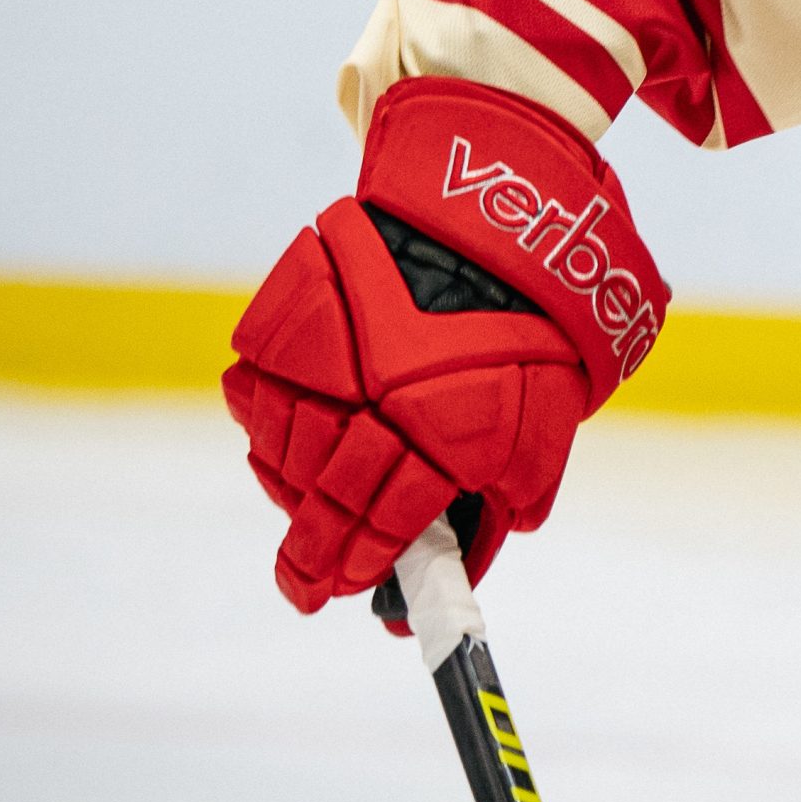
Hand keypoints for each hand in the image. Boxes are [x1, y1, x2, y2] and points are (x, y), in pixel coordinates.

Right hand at [224, 78, 667, 612]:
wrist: (484, 208)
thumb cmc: (525, 322)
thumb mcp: (544, 414)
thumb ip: (511, 492)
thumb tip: (472, 555)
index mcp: (448, 423)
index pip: (394, 519)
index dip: (370, 564)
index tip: (352, 593)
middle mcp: (378, 395)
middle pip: (328, 498)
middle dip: (314, 556)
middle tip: (305, 588)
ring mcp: (325, 356)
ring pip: (284, 452)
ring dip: (293, 491)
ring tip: (306, 509)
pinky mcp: (286, 319)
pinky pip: (255, 395)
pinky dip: (268, 425)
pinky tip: (287, 442)